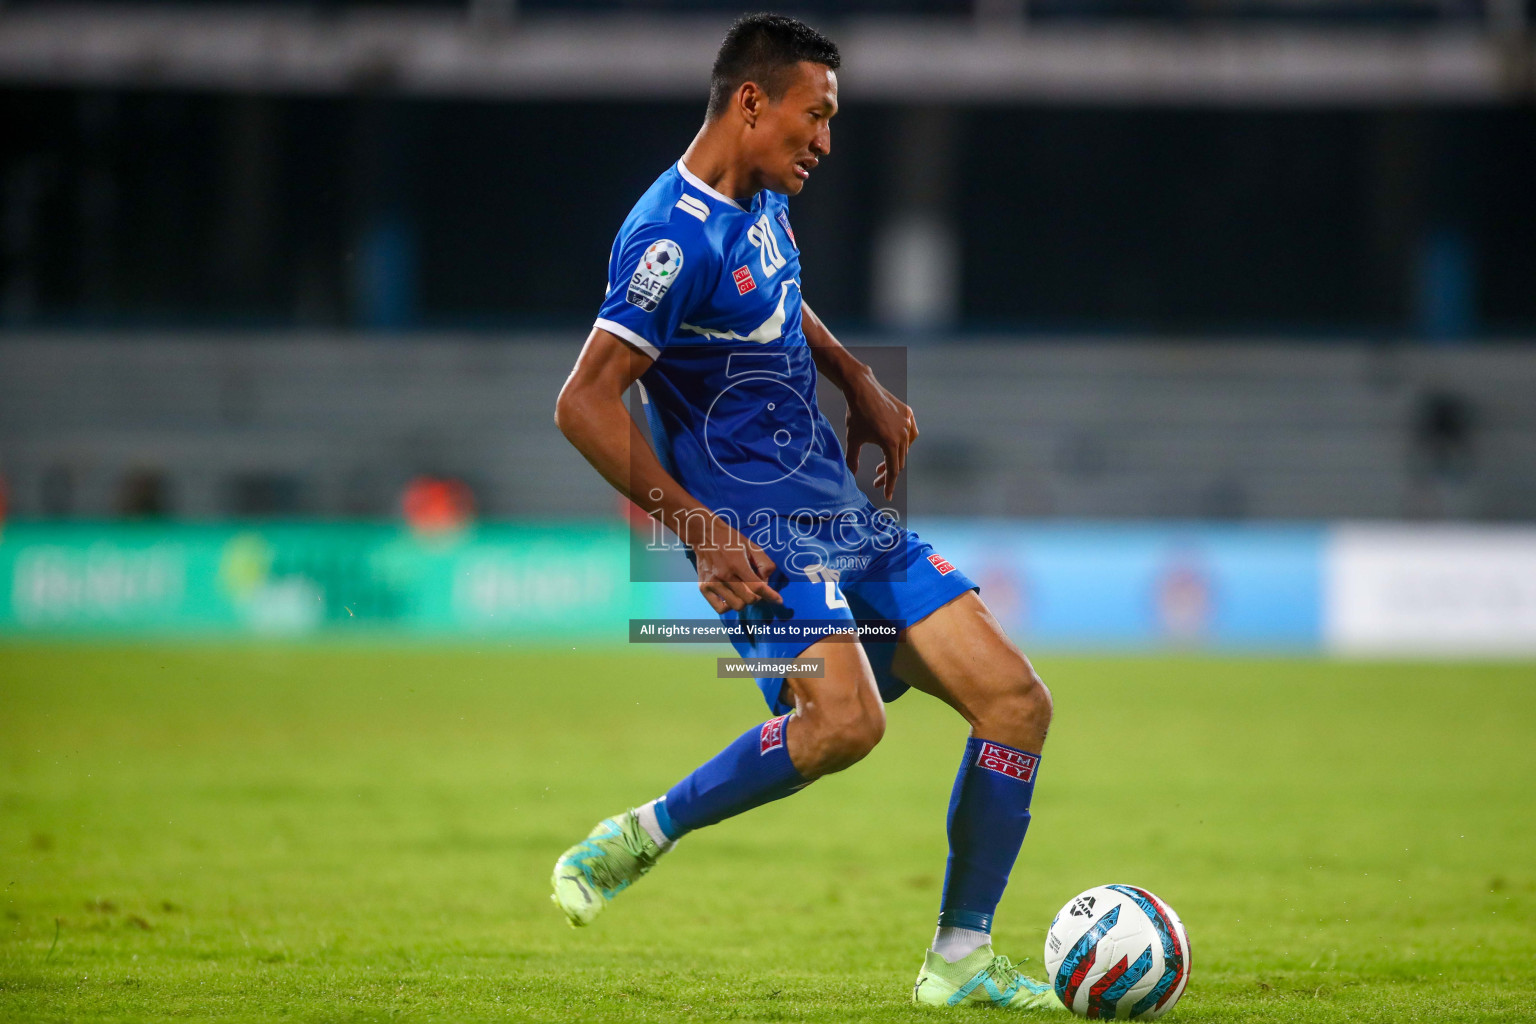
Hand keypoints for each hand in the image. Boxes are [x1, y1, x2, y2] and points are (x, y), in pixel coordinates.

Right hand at [694, 522, 781, 612]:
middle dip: (757, 596)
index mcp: (737, 563)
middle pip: (748, 599)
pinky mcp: (703, 587)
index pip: (757, 586)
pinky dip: (729, 606)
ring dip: (744, 601)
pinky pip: (720, 608)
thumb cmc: (731, 540)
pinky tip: (731, 597)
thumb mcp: (751, 546)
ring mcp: (712, 582)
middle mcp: (724, 575)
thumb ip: (764, 563)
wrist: (704, 535)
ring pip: (736, 606)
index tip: (778, 600)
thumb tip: (766, 582)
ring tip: (743, 591)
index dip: (770, 595)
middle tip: (755, 589)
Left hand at [844, 373, 918, 501]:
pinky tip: (898, 446)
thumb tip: (849, 476)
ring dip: (895, 458)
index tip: (887, 496)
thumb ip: (852, 460)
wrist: (862, 389)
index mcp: (891, 444)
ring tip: (881, 465)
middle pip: (899, 461)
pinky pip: (911, 432)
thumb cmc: (856, 415)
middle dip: (888, 473)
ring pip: (906, 448)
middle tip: (876, 480)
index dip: (889, 485)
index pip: (893, 470)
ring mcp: (907, 423)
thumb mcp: (853, 440)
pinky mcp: (908, 414)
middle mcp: (904, 434)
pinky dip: (905, 442)